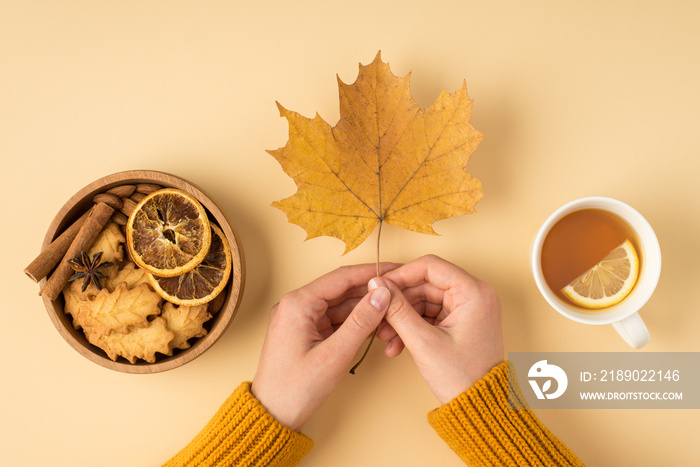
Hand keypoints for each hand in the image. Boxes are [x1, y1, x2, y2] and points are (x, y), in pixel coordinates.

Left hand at [251, 264, 393, 430]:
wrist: (272, 415)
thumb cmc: (295, 388)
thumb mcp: (335, 355)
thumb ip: (361, 321)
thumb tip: (382, 293)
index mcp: (297, 303)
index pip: (341, 277)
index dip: (372, 272)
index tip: (396, 269)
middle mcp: (295, 304)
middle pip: (341, 288)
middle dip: (370, 289)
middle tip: (399, 288)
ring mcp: (299, 318)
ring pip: (339, 304)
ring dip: (364, 306)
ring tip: (392, 306)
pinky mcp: (304, 331)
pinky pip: (334, 318)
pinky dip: (353, 320)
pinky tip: (374, 321)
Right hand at [373, 255, 503, 404]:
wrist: (479, 409)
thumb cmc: (463, 377)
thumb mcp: (423, 341)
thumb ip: (398, 310)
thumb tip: (378, 286)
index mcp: (473, 292)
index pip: (431, 266)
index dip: (401, 275)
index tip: (380, 287)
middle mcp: (474, 295)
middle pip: (425, 284)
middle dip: (399, 302)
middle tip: (378, 317)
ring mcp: (467, 309)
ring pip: (424, 301)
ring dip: (402, 317)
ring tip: (385, 338)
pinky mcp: (459, 322)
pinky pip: (429, 315)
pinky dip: (412, 327)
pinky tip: (396, 345)